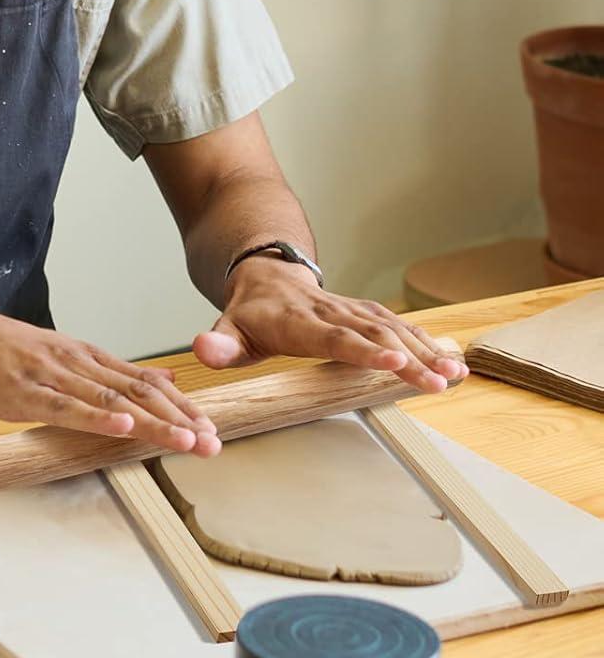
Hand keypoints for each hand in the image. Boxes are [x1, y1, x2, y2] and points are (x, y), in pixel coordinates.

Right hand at [0, 293, 220, 455]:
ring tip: (185, 441)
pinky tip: (122, 429)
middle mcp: (73, 361)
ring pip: (109, 401)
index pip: (143, 381)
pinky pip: (64, 407)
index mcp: (82, 355)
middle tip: (213, 443)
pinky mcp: (21, 391)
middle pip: (136, 392)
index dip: (180, 405)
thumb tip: (157, 380)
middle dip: (178, 419)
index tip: (211, 427)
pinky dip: (96, 418)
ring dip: (151, 423)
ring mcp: (48, 375)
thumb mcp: (55, 353)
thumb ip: (103, 370)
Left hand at [195, 259, 468, 391]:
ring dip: (425, 350)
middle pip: (373, 334)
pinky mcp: (365, 312)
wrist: (266, 274)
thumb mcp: (228, 330)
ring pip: (393, 327)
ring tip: (454, 375)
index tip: (392, 361)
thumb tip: (203, 350)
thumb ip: (219, 344)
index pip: (333, 337)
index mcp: (297, 321)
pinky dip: (426, 341)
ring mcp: (351, 309)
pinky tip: (452, 360)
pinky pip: (399, 325)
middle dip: (408, 358)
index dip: (363, 349)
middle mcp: (330, 311)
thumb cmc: (249, 314)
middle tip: (437, 382)